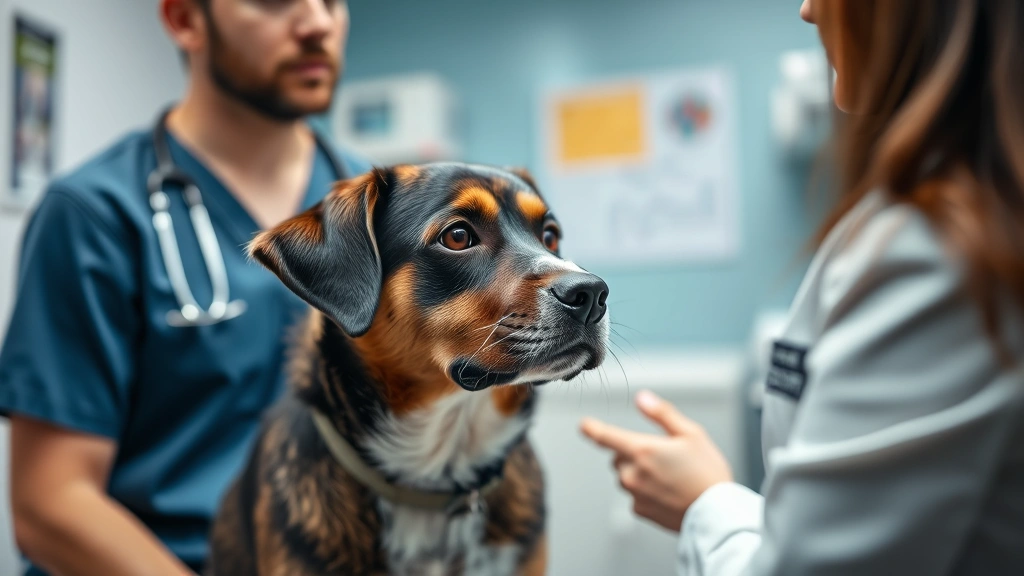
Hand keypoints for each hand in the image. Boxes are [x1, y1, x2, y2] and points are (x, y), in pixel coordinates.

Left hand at [580, 390, 732, 531]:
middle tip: (663, 458)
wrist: (716, 515)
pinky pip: (635, 496)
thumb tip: (642, 399)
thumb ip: (661, 413)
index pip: (605, 436)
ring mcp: (635, 494)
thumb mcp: (691, 433)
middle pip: (618, 457)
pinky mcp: (640, 511)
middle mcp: (633, 473)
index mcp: (642, 450)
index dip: (592, 428)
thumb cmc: (707, 474)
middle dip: (633, 454)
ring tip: (670, 477)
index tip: (584, 425)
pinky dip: (646, 492)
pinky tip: (668, 493)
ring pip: (626, 477)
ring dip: (639, 473)